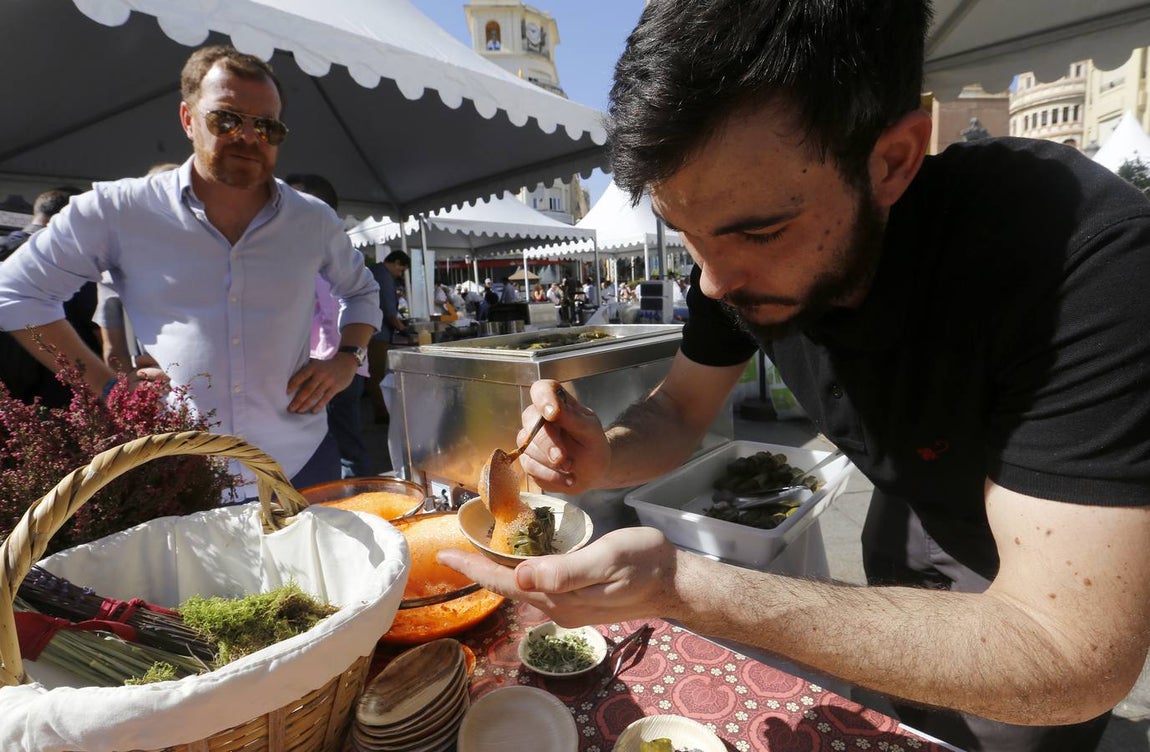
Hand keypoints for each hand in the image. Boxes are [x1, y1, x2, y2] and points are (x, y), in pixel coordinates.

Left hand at [287, 357, 354, 413]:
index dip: (293, 385)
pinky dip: (319, 405)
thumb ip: (306, 370)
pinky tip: (313, 411)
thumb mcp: (316, 363)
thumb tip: (291, 381)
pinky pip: (326, 398)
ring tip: (299, 411)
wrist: (346, 363)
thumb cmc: (326, 365)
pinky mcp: (336, 387)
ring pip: (316, 395)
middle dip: (298, 400)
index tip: (286, 393)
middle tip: (290, 408)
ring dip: (306, 404)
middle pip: (307, 389)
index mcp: (313, 367)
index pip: (301, 376)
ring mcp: (329, 381)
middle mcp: (320, 374)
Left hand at [436, 527, 678, 626]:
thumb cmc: (644, 562)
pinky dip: (518, 574)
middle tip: (450, 553)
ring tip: (473, 556)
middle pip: (507, 588)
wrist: (675, 581)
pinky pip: (538, 587)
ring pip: (521, 589)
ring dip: (495, 573)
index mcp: (560, 597)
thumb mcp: (606, 559)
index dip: (473, 568)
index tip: (444, 554)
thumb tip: (520, 575)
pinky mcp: (578, 600)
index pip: (505, 582)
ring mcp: (568, 606)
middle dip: (477, 571)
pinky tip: (514, 563)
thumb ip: (564, 570)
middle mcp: (558, 607)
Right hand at [517, 380, 609, 492]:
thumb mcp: (590, 430)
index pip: (542, 390)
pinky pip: (530, 467)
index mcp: (556, 403)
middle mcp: (538, 418)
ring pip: (527, 446)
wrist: (593, 471)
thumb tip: (553, 410)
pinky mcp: (528, 460)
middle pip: (530, 419)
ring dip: (550, 462)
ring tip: (572, 468)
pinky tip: (568, 478)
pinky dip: (551, 476)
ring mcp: (530, 440)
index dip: (543, 399)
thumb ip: (573, 419)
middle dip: (546, 441)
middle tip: (562, 458)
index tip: (553, 414)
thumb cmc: (593, 445)